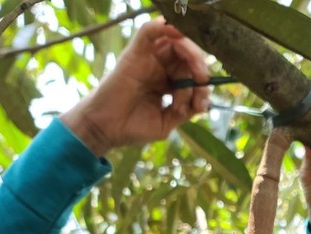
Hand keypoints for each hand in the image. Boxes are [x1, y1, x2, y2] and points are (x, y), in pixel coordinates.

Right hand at [60, 21, 209, 155]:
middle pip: (186, 54)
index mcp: (167, 82)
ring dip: (191, 53)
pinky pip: (150, 31)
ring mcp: (147, 59)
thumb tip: (204, 99)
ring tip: (196, 75)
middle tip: (202, 81)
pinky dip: (165, 26)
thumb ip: (186, 109)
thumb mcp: (167, 122)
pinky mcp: (135, 53)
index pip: (191, 72)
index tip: (201, 103)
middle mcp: (158, 67)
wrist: (106, 130)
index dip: (202, 84)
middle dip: (200, 67)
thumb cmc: (132, 127)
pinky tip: (178, 32)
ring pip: (174, 41)